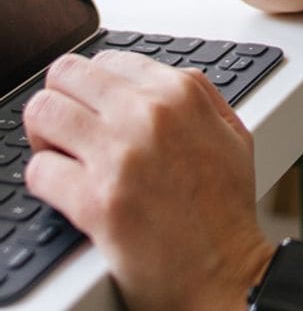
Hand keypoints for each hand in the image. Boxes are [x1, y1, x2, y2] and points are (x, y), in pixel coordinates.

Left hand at [23, 50, 273, 310]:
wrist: (226, 274)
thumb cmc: (227, 211)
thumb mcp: (232, 133)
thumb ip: (200, 95)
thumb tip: (166, 77)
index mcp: (180, 93)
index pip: (107, 59)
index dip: (93, 87)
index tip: (92, 109)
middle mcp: (148, 115)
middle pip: (66, 75)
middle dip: (60, 101)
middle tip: (66, 130)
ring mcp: (120, 156)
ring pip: (43, 113)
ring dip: (44, 136)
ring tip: (59, 157)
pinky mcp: (96, 202)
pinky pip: (39, 171)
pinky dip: (43, 181)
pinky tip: (64, 192)